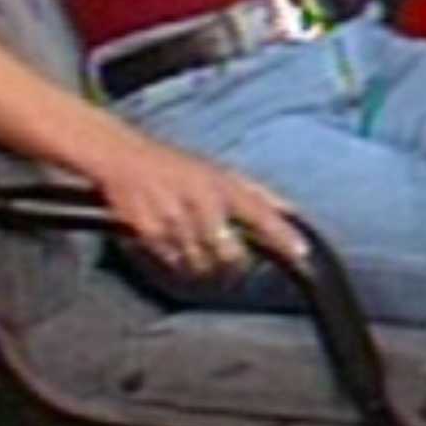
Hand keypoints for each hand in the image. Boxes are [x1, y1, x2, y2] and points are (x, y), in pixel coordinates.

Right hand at [93, 130, 303, 276]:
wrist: (123, 158)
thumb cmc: (177, 166)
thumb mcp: (220, 172)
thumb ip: (256, 193)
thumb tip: (292, 210)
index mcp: (223, 185)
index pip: (261, 214)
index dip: (283, 237)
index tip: (301, 254)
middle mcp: (203, 202)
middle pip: (230, 255)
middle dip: (233, 265)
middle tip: (231, 264)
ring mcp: (175, 220)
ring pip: (200, 264)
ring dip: (203, 266)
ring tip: (197, 249)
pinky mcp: (150, 234)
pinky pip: (173, 262)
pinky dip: (177, 261)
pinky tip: (174, 244)